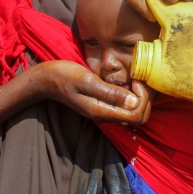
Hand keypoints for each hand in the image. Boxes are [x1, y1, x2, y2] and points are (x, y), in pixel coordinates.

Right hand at [34, 61, 151, 124]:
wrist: (47, 79)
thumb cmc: (65, 76)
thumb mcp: (87, 81)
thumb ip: (110, 93)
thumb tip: (134, 102)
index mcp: (102, 111)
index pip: (136, 116)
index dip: (143, 99)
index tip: (136, 80)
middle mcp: (105, 115)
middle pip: (137, 117)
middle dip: (145, 99)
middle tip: (139, 78)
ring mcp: (104, 110)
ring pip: (132, 111)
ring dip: (139, 97)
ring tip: (135, 77)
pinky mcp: (102, 103)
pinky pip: (124, 105)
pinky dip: (131, 94)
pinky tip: (127, 80)